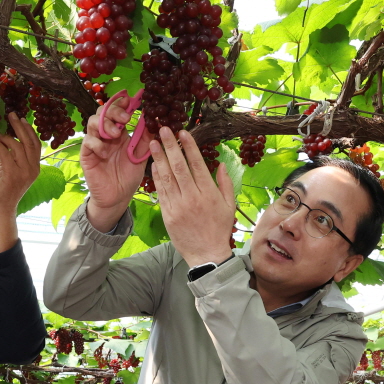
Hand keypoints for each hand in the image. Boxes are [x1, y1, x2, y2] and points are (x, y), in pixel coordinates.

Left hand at [0, 113, 41, 253]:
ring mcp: (23, 172)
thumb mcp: (12, 168)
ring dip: (6, 136)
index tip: (22, 120)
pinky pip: (5, 153)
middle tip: (11, 115)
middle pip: (29, 142)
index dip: (29, 131)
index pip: (36, 144)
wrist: (3, 205)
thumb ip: (12, 154)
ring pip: (17, 146)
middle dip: (19, 127)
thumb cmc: (6, 186)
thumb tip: (6, 136)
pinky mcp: (11, 174)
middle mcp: (33, 169)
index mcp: (36, 167)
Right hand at [81, 97, 152, 232]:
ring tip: (116, 136)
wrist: (118, 197)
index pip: (117, 111)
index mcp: (120, 132)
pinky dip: (97, 143)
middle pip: (103, 111)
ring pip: (92, 122)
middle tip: (125, 119)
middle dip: (114, 111)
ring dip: (105, 125)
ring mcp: (95, 143)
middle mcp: (106, 135)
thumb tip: (154, 119)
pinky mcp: (87, 154)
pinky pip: (88, 141)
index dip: (121, 104)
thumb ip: (146, 138)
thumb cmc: (129, 177)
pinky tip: (105, 153)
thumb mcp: (141, 156)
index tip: (131, 101)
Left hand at [148, 127, 234, 267]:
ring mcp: (178, 206)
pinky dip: (156, 177)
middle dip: (171, 146)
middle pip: (179, 166)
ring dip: (159, 158)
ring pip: (167, 177)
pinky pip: (161, 191)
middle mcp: (192, 197)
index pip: (197, 164)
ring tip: (153, 142)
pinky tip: (153, 164)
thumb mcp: (229, 206)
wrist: (206, 255)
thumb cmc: (220, 229)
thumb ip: (225, 184)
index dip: (189, 146)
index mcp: (209, 193)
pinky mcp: (168, 214)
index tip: (183, 132)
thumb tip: (220, 164)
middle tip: (163, 129)